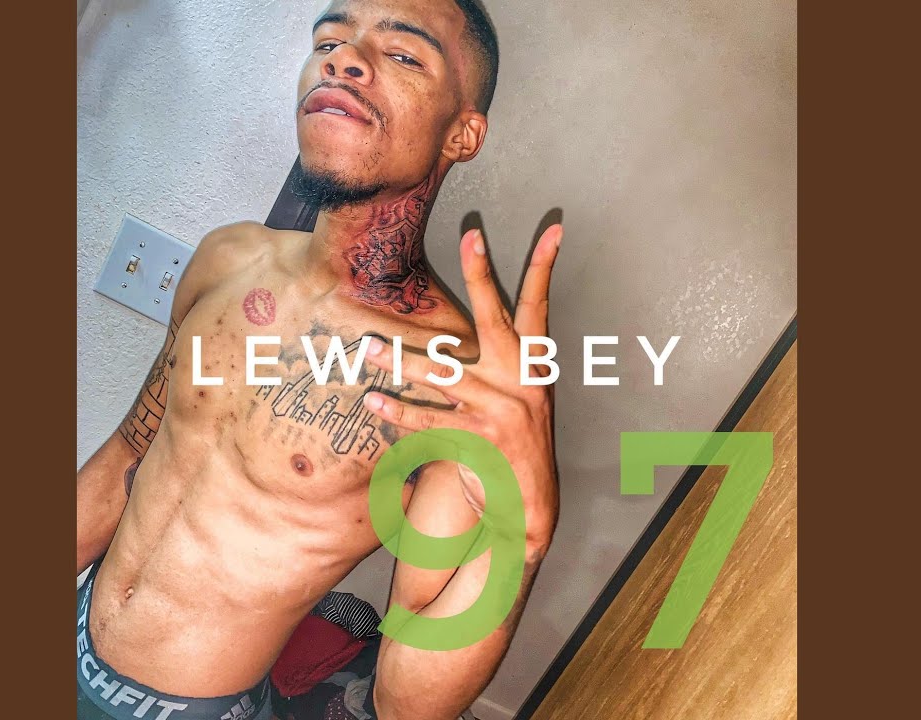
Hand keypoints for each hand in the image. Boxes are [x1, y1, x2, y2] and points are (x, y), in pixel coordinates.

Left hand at [363, 225, 563, 552]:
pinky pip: (430, 419)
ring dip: (401, 360)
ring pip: (444, 374)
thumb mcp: (522, 399)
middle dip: (484, 275)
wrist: (529, 507)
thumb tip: (461, 336)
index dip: (546, 267)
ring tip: (368, 348)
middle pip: (497, 319)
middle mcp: (521, 381)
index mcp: (533, 366)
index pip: (541, 307)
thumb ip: (501, 364)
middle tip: (471, 238)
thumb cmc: (517, 445)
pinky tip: (375, 401)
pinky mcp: (480, 439)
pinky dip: (399, 411)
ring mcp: (502, 409)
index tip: (553, 229)